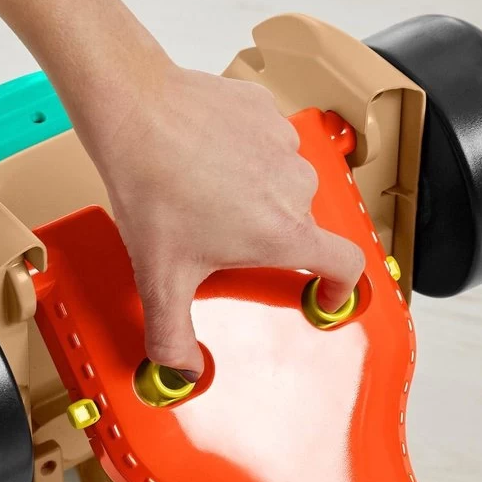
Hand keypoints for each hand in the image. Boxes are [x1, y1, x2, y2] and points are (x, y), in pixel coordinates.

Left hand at [77, 66, 365, 374]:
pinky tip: (209, 162)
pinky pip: (269, 145)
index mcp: (282, 233)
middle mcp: (294, 187)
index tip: (326, 294)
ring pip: (284, 185)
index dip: (343, 288)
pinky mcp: (267, 112)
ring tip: (209, 195)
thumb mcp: (160, 279)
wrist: (134, 110)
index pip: (348, 266)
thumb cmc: (152, 187)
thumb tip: (181, 370)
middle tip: (221, 238)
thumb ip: (171, 336)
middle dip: (267, 239)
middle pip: (300, 227)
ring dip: (257, 196)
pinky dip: (246, 158)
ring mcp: (284, 145)